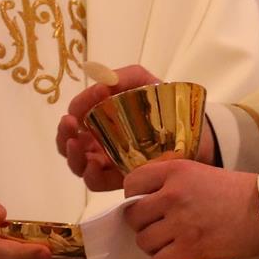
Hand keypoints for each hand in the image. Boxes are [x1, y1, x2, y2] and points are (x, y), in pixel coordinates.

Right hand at [57, 64, 159, 190]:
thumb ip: (122, 77)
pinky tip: (94, 164)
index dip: (75, 110)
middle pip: (69, 142)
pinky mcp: (121, 178)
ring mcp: (108, 160)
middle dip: (63, 134)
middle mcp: (99, 139)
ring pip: (78, 164)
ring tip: (75, 144)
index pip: (77, 115)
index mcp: (100, 116)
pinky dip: (90, 175)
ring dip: (72, 155)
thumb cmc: (163, 103)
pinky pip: (97, 182)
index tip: (81, 105)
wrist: (194, 130)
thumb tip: (99, 86)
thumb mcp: (142, 81)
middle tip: (69, 124)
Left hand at [123, 160, 258, 258]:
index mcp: (175, 171)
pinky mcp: (190, 249)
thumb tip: (146, 198)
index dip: (134, 197)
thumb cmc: (239, 191)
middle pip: (133, 216)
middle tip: (160, 228)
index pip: (132, 183)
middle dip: (144, 225)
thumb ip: (173, 181)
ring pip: (143, 242)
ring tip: (171, 245)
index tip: (146, 205)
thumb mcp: (201, 173)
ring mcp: (179, 223)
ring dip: (154, 247)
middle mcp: (171, 195)